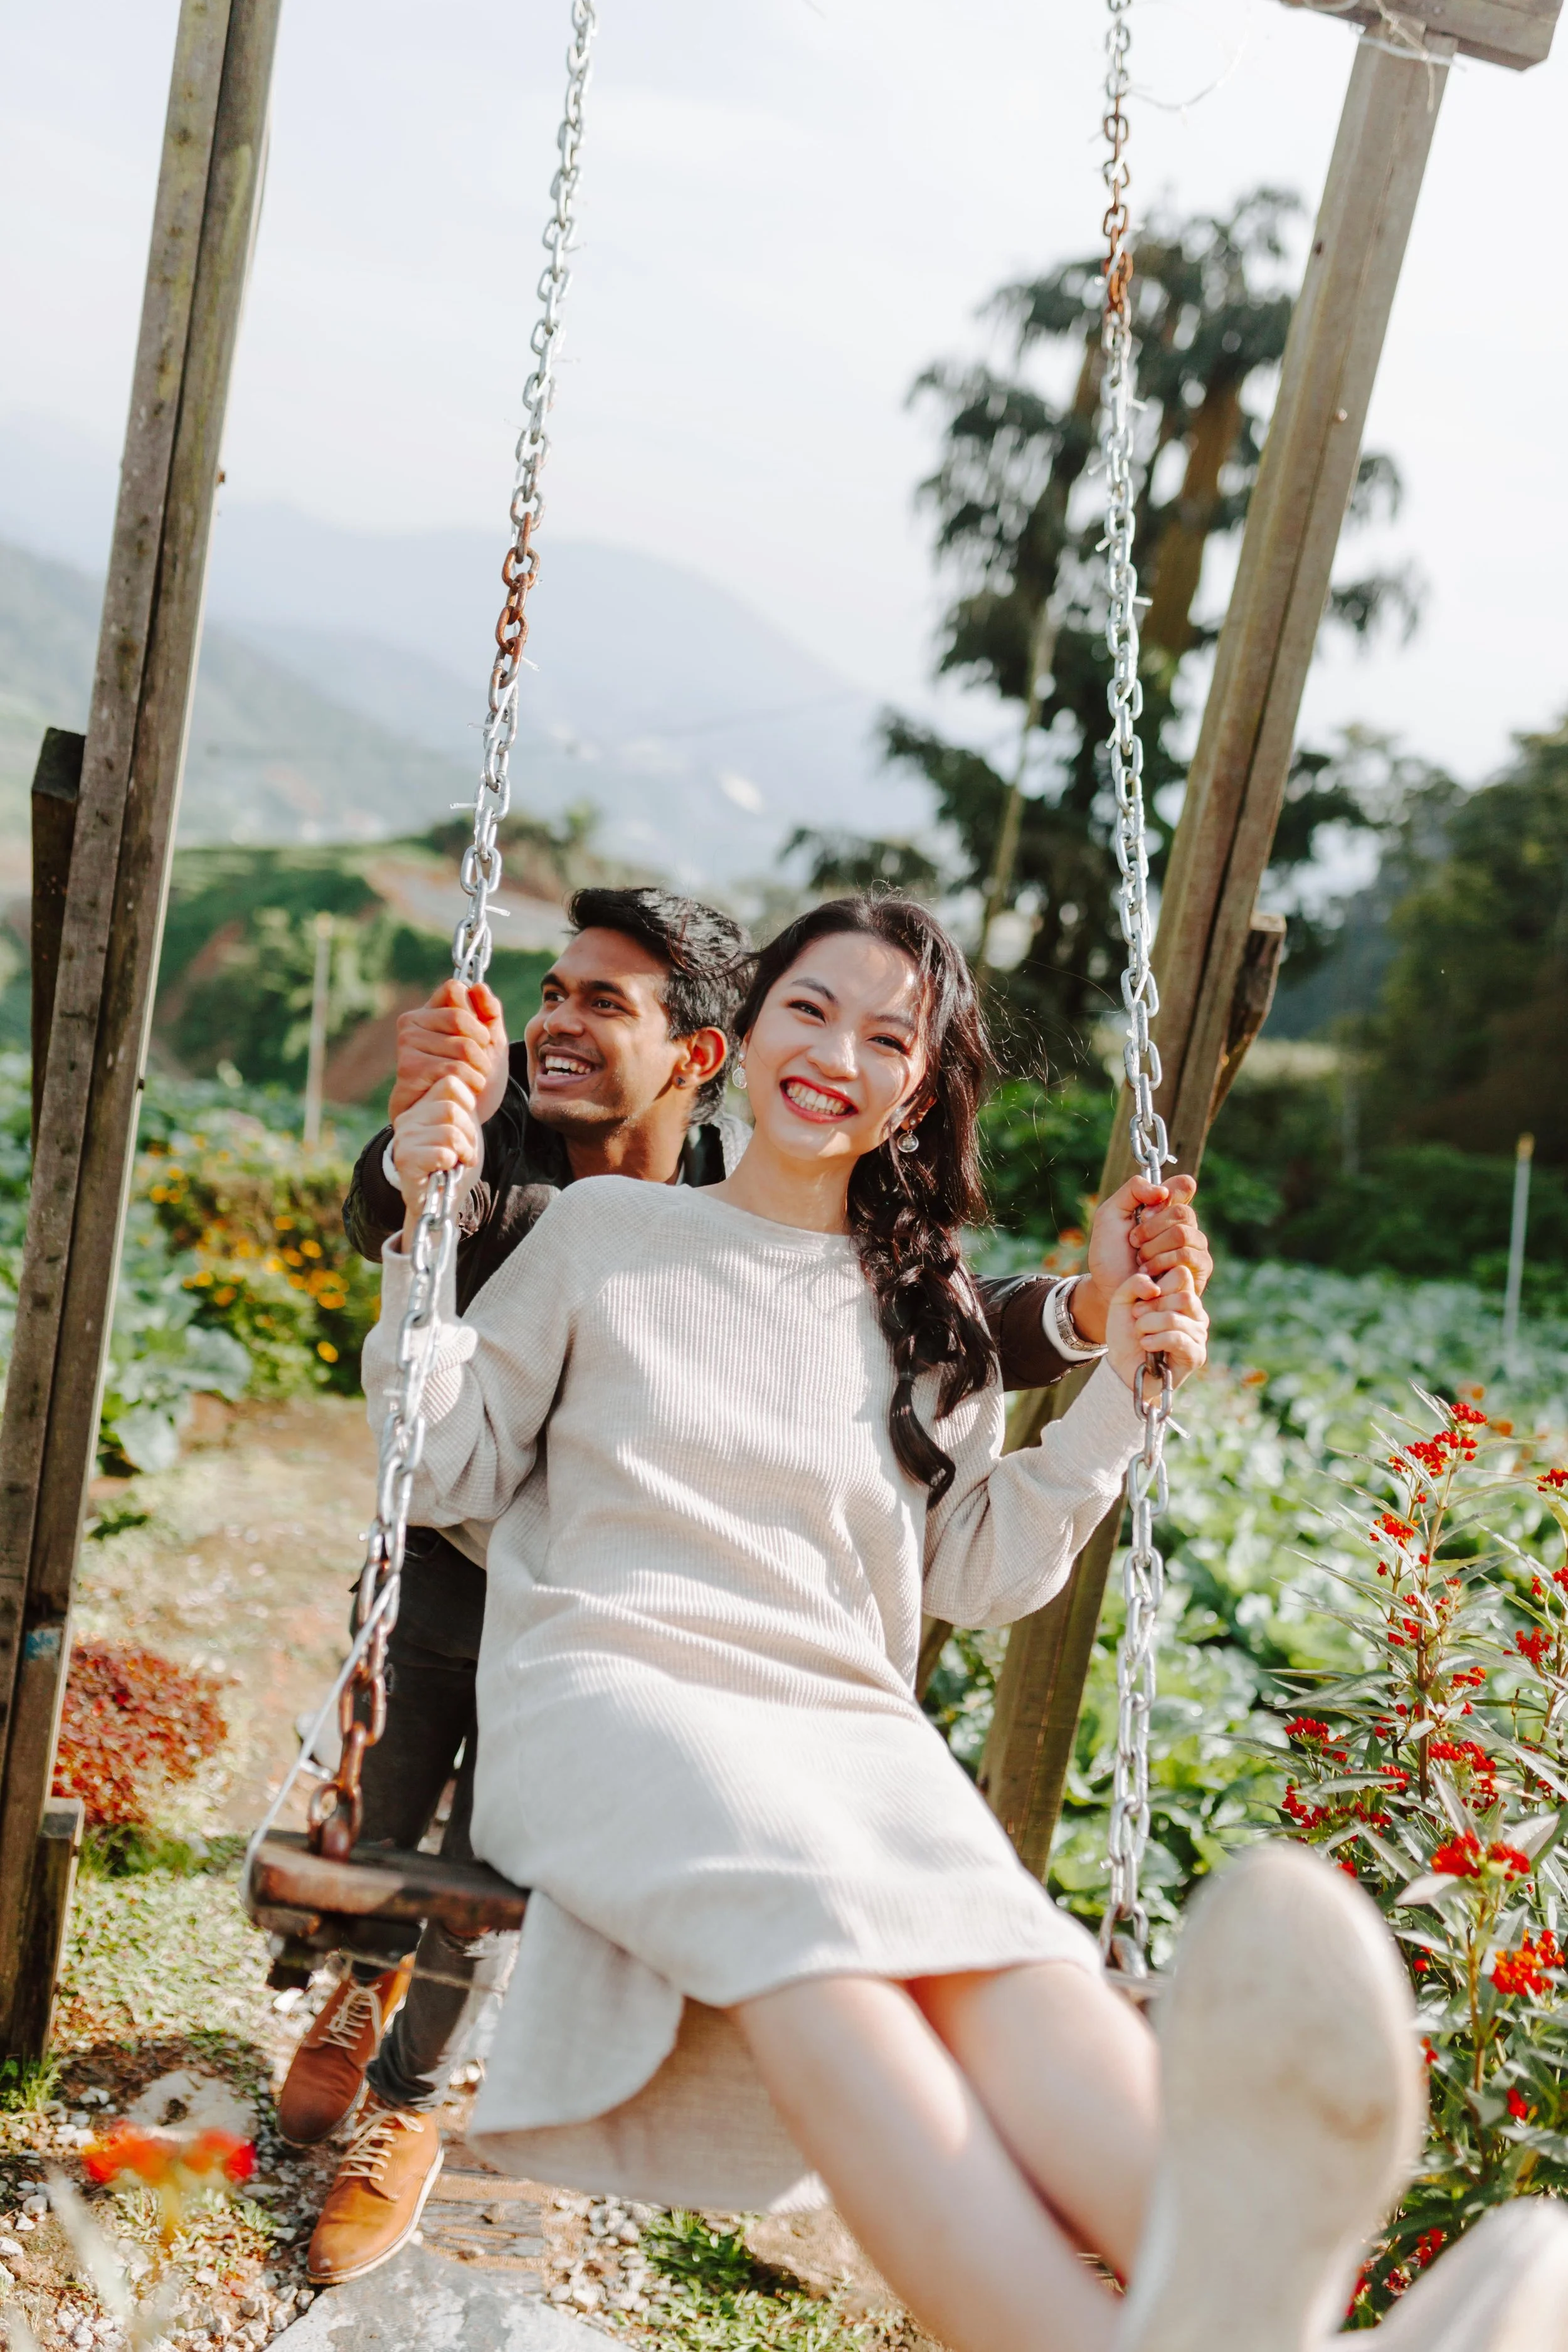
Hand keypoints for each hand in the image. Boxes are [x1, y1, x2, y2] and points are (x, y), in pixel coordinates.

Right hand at [388, 979, 507, 1126]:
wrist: (457, 1119)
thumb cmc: (471, 1078)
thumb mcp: (490, 1043)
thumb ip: (489, 1013)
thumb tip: (478, 986)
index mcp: (430, 1010)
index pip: (455, 989)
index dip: (477, 1013)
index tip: (482, 1037)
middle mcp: (411, 1022)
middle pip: (460, 1017)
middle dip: (481, 1046)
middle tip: (481, 1065)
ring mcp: (407, 1044)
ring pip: (460, 1045)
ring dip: (479, 1068)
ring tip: (473, 1081)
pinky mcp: (408, 1068)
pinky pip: (453, 1068)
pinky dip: (470, 1082)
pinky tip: (464, 1091)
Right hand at [392, 1076, 481, 1244]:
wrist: (440, 1200)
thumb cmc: (454, 1163)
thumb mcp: (463, 1126)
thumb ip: (463, 1102)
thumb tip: (475, 1075)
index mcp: (421, 1105)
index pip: (451, 1082)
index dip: (468, 1105)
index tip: (465, 1128)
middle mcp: (408, 1118)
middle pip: (451, 1108)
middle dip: (468, 1134)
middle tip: (463, 1151)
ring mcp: (404, 1138)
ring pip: (449, 1131)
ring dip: (463, 1150)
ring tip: (456, 1160)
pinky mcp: (405, 1161)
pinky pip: (442, 1152)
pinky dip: (453, 1164)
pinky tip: (447, 1170)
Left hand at [1073, 1174, 1212, 1345]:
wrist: (1109, 1289)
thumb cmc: (1110, 1254)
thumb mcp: (1109, 1215)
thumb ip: (1133, 1191)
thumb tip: (1163, 1191)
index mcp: (1167, 1208)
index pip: (1184, 1186)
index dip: (1167, 1194)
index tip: (1144, 1212)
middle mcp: (1185, 1225)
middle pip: (1182, 1212)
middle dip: (1150, 1228)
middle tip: (1134, 1241)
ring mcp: (1195, 1246)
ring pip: (1184, 1234)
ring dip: (1153, 1248)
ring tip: (1140, 1260)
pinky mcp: (1200, 1268)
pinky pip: (1189, 1255)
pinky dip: (1162, 1262)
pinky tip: (1148, 1273)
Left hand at [1105, 1266, 1207, 1392]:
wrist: (1121, 1366)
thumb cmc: (1125, 1332)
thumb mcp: (1122, 1300)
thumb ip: (1136, 1282)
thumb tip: (1156, 1287)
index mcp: (1181, 1295)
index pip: (1182, 1273)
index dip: (1158, 1283)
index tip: (1140, 1298)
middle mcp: (1195, 1313)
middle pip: (1183, 1296)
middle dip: (1152, 1307)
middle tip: (1137, 1317)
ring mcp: (1198, 1334)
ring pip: (1176, 1318)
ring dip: (1149, 1326)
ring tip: (1140, 1334)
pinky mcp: (1196, 1354)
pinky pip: (1178, 1339)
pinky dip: (1156, 1340)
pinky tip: (1145, 1345)